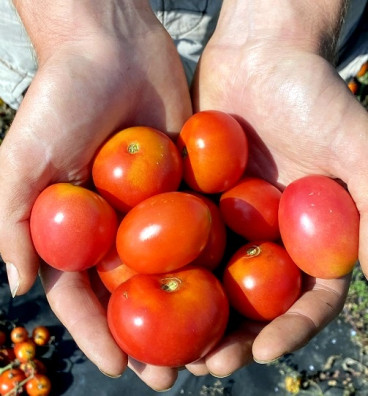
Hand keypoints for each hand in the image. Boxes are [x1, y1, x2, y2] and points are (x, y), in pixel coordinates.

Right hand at [0, 0, 190, 387]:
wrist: (114, 48)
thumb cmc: (62, 96)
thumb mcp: (25, 156)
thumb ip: (13, 218)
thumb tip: (16, 285)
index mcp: (76, 228)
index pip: (82, 293)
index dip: (96, 333)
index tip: (119, 369)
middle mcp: (117, 224)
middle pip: (133, 292)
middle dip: (150, 336)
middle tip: (173, 375)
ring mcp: (156, 207)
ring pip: (174, 270)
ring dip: (190, 310)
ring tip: (212, 347)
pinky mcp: (188, 185)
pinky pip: (203, 227)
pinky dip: (216, 257)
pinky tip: (234, 288)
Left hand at [188, 0, 367, 376]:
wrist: (262, 57)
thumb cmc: (314, 94)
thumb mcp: (356, 143)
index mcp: (310, 237)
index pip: (306, 299)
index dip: (289, 330)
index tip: (261, 352)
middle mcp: (268, 238)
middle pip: (253, 302)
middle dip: (231, 336)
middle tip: (205, 365)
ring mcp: (229, 222)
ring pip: (211, 280)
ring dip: (191, 316)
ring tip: (167, 348)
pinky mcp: (194, 201)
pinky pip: (177, 240)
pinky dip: (162, 267)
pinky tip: (140, 289)